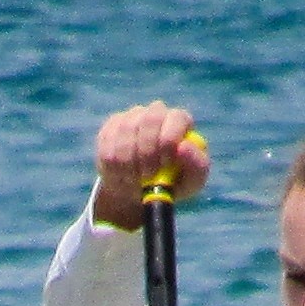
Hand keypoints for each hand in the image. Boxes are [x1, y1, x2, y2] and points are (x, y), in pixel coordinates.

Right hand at [89, 103, 209, 231]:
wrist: (140, 192)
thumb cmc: (173, 184)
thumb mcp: (192, 182)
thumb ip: (196, 165)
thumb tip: (183, 147)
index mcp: (180, 120)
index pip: (176, 117)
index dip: (168, 140)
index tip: (164, 165)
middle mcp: (156, 112)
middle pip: (150, 119)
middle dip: (147, 151)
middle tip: (147, 177)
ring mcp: (131, 117)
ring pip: (126, 131)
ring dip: (129, 163)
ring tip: (135, 182)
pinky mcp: (111, 128)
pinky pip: (108, 144)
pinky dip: (113, 167)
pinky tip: (121, 178)